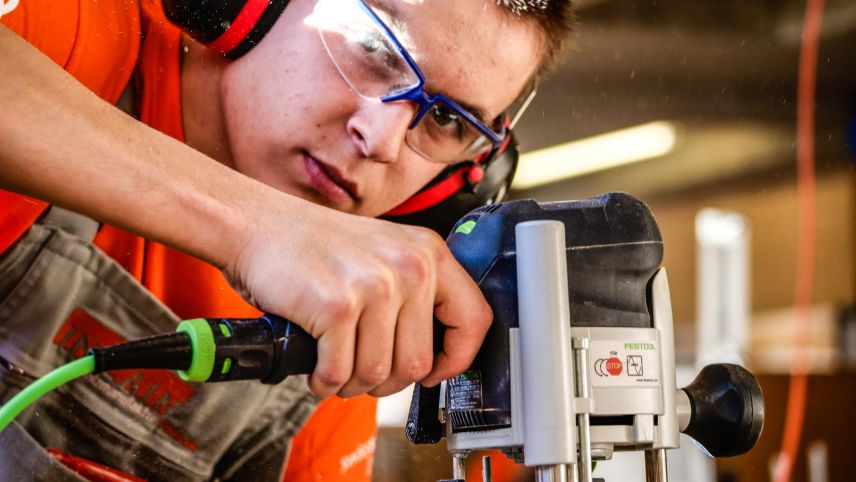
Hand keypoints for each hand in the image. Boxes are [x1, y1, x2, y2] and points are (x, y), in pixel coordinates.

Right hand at [224, 197, 491, 397]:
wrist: (257, 224)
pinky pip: (340, 373)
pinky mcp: (337, 306)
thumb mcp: (384, 253)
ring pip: (378, 373)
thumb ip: (416, 293)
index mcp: (428, 252)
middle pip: (418, 362)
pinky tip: (316, 366)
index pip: (474, 319)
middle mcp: (409, 267)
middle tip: (361, 371)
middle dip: (387, 381)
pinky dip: (324, 380)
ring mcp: (374, 286)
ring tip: (335, 366)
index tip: (436, 371)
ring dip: (352, 383)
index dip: (458, 358)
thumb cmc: (315, 246)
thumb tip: (436, 356)